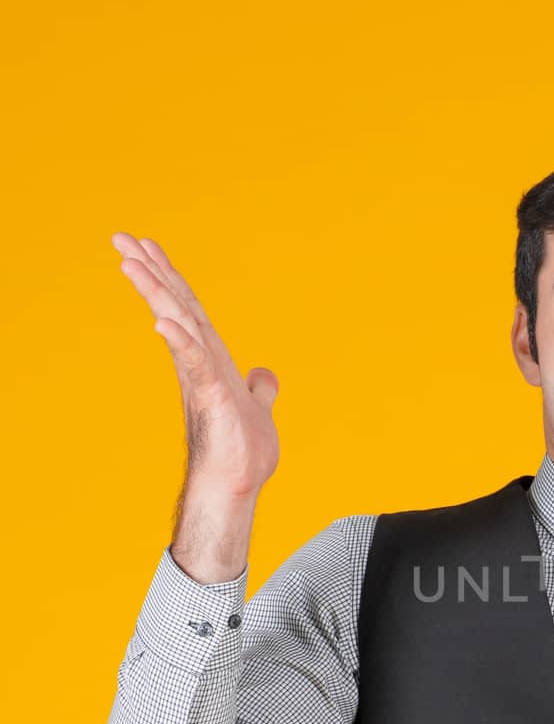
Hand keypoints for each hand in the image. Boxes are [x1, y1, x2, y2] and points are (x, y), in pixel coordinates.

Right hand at [113, 232, 280, 500]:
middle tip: (119, 238)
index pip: (189, 309)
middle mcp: (200, 363)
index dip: (170, 277)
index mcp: (211, 360)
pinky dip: (182, 343)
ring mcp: (202, 379)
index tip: (147, 247)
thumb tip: (265, 374)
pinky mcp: (211, 398)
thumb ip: (260, 388)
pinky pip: (195, 365)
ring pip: (177, 326)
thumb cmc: (242, 452)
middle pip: (175, 307)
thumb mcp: (259, 409)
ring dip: (156, 293)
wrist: (237, 485)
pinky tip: (165, 324)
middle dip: (150, 271)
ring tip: (129, 262)